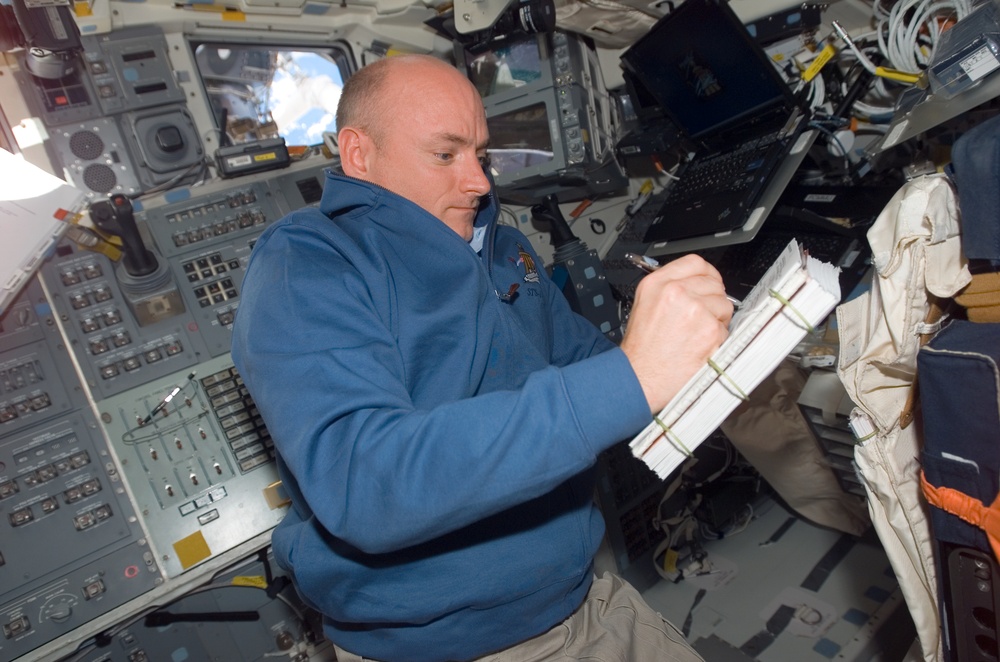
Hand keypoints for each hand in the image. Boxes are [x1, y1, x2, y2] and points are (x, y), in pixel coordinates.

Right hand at [620, 254, 732, 412]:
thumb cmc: (640, 350)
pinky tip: (699, 347)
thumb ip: (668, 289)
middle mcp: (676, 292)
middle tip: (700, 318)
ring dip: (716, 320)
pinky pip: (726, 329)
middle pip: (714, 284)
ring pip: (724, 306)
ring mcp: (696, 310)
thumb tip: (694, 283)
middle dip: (712, 300)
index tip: (708, 284)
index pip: (695, 263)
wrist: (639, 378)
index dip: (706, 275)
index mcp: (658, 284)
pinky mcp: (710, 331)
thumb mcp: (644, 306)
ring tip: (696, 335)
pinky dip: (717, 339)